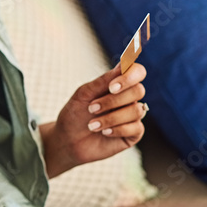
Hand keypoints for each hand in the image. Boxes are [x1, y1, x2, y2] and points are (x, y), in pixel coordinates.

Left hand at [41, 63, 147, 177]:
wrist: (67, 140)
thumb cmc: (75, 114)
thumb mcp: (84, 95)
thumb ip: (103, 81)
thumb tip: (123, 65)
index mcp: (118, 84)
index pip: (137, 72)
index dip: (130, 76)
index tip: (111, 87)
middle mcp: (128, 98)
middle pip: (138, 90)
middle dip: (113, 100)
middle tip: (91, 108)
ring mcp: (132, 116)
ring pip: (137, 110)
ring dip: (111, 118)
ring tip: (91, 125)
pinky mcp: (133, 133)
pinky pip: (136, 128)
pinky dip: (117, 129)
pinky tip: (104, 132)